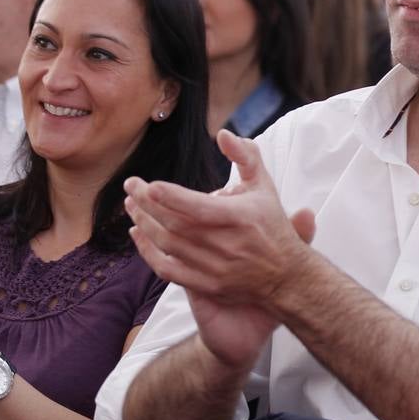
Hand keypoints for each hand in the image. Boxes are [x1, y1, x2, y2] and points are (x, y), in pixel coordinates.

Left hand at [124, 130, 316, 312]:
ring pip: (169, 245)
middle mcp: (227, 245)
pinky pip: (168, 270)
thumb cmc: (272, 225)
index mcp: (241, 219)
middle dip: (148, 204)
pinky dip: (148, 252)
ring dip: (145, 223)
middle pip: (177, 225)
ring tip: (132, 204)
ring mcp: (215, 268)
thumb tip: (223, 134)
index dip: (171, 197)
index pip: (199, 208)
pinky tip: (138, 233)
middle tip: (131, 186)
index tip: (149, 185)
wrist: (287, 277)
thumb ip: (246, 156)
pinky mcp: (207, 285)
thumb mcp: (265, 186)